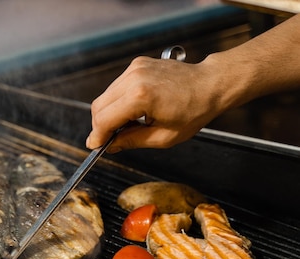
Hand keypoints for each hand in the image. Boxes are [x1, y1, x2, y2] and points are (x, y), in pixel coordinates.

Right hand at [85, 56, 222, 151]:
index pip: (104, 119)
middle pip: (98, 106)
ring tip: (125, 124)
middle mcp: (134, 78)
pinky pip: (116, 87)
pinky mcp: (137, 65)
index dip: (97, 136)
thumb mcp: (164, 137)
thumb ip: (131, 140)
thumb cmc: (194, 110)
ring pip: (105, 96)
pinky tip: (131, 110)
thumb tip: (111, 145)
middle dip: (99, 125)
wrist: (211, 84)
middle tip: (108, 139)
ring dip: (108, 113)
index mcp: (141, 97)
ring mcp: (135, 68)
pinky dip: (117, 101)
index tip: (95, 146)